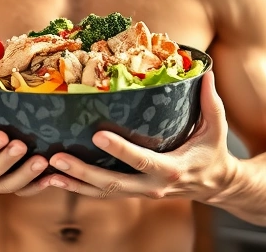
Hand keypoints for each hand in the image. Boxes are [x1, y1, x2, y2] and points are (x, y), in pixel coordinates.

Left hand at [40, 71, 237, 201]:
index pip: (142, 160)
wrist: (214, 185)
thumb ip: (211, 101)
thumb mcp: (217, 127)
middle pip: (114, 183)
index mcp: (172, 169)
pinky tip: (56, 181)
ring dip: (75, 184)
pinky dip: (79, 189)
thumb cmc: (212, 151)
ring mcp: (141, 193)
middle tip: (57, 159)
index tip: (97, 135)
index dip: (120, 150)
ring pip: (104, 193)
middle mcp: (153, 186)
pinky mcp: (132, 193)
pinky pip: (103, 195)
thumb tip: (206, 71)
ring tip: (49, 173)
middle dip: (84, 172)